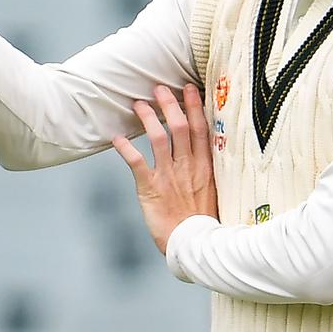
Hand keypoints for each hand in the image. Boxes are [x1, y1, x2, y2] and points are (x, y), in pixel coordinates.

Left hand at [113, 84, 218, 254]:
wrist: (196, 246)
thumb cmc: (204, 220)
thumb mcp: (215, 190)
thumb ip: (209, 169)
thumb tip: (208, 150)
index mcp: (205, 165)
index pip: (200, 128)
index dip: (194, 106)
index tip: (188, 87)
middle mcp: (187, 166)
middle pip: (179, 127)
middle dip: (168, 104)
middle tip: (158, 88)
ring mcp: (169, 176)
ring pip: (158, 139)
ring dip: (147, 119)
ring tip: (137, 105)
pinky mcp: (151, 189)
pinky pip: (137, 163)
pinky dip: (126, 149)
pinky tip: (116, 138)